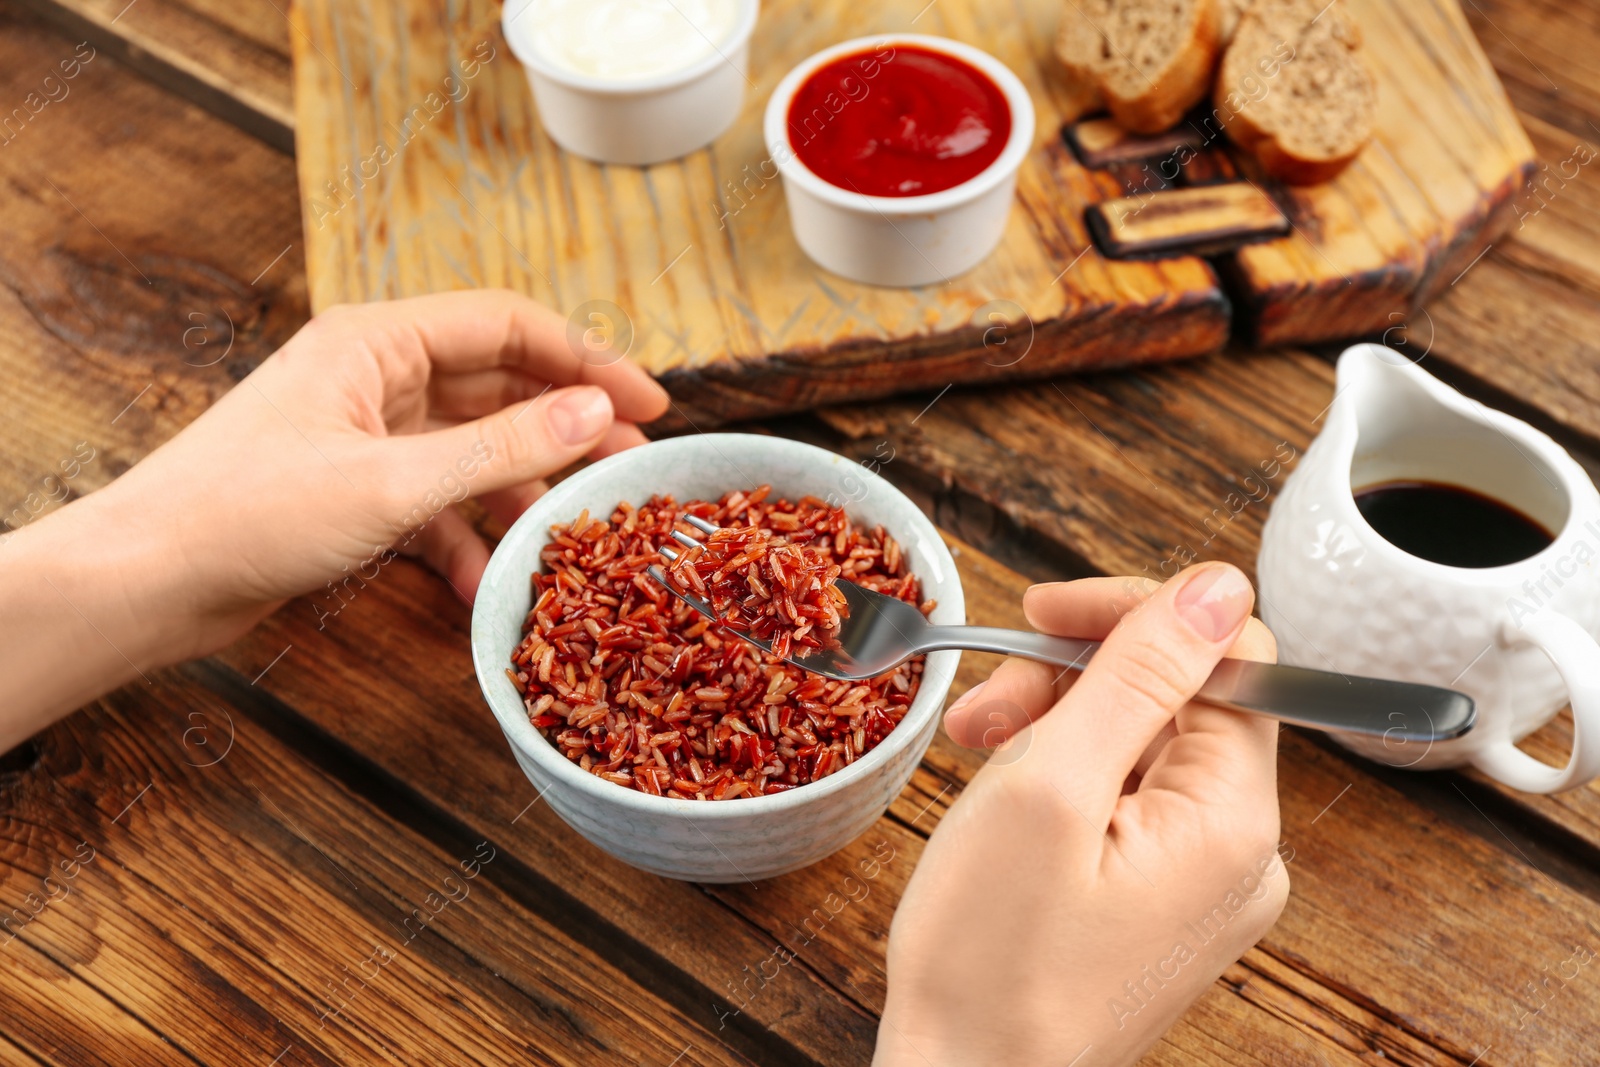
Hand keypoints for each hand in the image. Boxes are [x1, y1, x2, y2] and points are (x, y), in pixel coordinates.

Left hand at [1, 290, 667, 745]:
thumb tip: (595, 415)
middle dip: (567, 426)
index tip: (649, 402)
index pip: (508, 326)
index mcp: (378, 341)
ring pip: (473, 448)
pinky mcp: (356, 491)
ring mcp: (367, 435)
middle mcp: (376, 376)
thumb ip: (501, 448)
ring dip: (521, 489)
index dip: (587, 359)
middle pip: (498, 384)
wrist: (148, 581)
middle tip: (631, 464)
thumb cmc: (250, 514)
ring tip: (574, 529)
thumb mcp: (393, 483)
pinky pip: (435, 502)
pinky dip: (466, 538)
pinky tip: (490, 581)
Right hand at [876, 563, 1287, 1066]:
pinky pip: (1124, 802)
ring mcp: (1202, 882)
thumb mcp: (1051, 788)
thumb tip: (1221, 583)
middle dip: (1072, 681)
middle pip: (1177, 698)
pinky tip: (1002, 800)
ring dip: (1054, 728)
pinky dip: (1060, 781)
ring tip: (974, 756)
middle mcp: (1241, 850)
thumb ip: (1138, 675)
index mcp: (1234, 819)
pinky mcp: (1161, 903)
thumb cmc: (990, 958)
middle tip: (982, 711)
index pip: (1225, 654)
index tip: (1037, 613)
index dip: (1130, 614)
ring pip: (1140, 745)